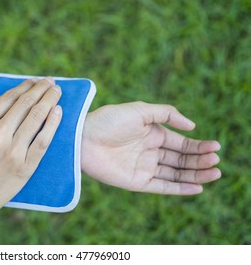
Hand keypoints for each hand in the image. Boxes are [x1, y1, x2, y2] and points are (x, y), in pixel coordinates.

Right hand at [0, 78, 61, 243]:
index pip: (10, 97)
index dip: (25, 86)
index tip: (35, 81)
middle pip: (26, 104)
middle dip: (41, 88)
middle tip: (51, 81)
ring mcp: (12, 152)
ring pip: (37, 118)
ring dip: (50, 100)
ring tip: (57, 91)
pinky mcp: (24, 167)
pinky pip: (43, 141)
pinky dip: (53, 124)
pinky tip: (58, 112)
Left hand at [81, 102, 220, 194]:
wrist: (82, 138)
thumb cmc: (108, 121)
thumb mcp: (140, 110)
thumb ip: (167, 114)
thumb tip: (192, 126)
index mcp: (153, 134)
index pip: (182, 143)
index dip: (199, 146)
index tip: (215, 147)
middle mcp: (150, 151)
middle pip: (181, 159)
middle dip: (200, 161)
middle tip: (216, 161)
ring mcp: (144, 167)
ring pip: (175, 174)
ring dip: (195, 174)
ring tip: (214, 172)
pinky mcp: (136, 182)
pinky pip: (162, 187)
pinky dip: (179, 188)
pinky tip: (197, 187)